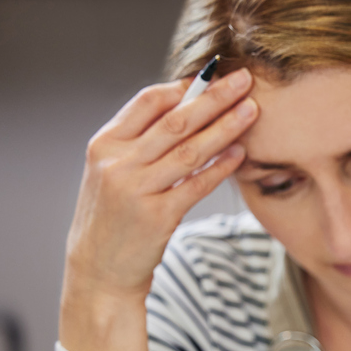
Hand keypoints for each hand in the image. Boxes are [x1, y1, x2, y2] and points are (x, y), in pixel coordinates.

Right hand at [60, 68, 257, 350]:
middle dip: (213, 97)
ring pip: (189, 150)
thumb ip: (137, 143)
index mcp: (104, 145)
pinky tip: (240, 153)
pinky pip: (196, 185)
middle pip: (175, 121)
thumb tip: (180, 108)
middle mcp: (117, 163)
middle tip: (243, 78)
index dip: (183, 87)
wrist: (98, 272)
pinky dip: (220, 167)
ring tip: (252, 111)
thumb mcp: (110, 174)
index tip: (212, 77)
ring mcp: (136, 190)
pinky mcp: (157, 217)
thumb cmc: (112, 220)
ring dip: (225, 128)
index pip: (147, 102)